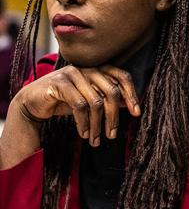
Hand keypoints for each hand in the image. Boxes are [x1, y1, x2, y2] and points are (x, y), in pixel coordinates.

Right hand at [15, 64, 140, 145]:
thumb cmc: (65, 101)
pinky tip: (83, 133)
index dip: (132, 94)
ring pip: (96, 102)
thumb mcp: (90, 100)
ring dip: (97, 125)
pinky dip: (83, 123)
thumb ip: (108, 98)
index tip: (136, 113)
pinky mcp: (59, 83)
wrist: (33, 102)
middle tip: (112, 135)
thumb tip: (129, 104)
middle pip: (111, 92)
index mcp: (98, 69)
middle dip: (114, 117)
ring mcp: (72, 74)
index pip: (122, 76)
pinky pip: (79, 105)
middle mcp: (87, 68)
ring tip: (94, 140)